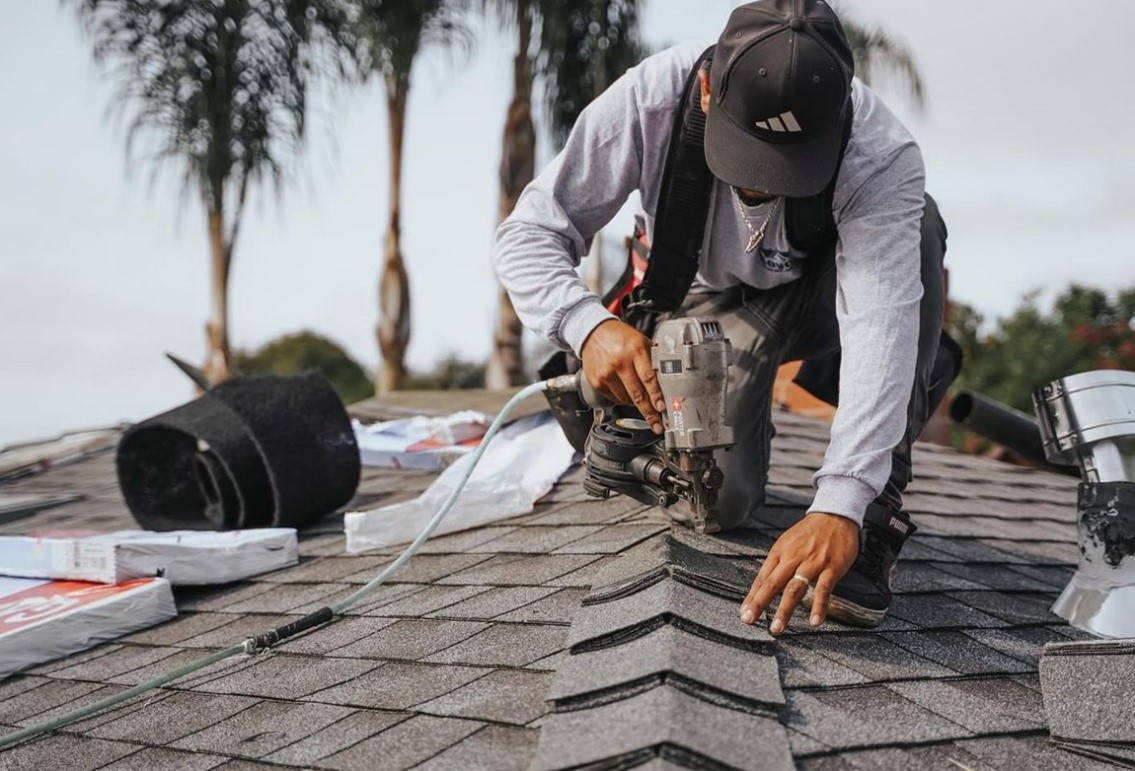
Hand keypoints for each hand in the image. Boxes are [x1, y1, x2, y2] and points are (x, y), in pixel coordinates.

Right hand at [580, 319, 665, 432]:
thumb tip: (667, 380)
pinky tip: (626, 391)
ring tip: (643, 403)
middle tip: (658, 424)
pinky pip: (615, 399)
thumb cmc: (620, 337)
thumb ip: (653, 358)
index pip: (648, 378)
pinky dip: (623, 399)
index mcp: (635, 350)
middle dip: (650, 412)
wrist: (592, 332)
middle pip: (637, 394)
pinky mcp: (597, 381)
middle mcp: (620, 362)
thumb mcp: (640, 340)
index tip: (662, 408)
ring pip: (626, 399)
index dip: (656, 396)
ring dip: (637, 405)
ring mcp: (606, 373)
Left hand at [739, 512, 859, 633]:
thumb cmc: (810, 532)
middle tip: (750, 620)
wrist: (835, 514)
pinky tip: (815, 620)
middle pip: (773, 583)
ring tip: (777, 627)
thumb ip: (777, 564)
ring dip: (784, 609)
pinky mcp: (832, 566)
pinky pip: (824, 588)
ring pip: (795, 588)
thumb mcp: (787, 543)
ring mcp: (812, 562)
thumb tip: (763, 585)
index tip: (744, 613)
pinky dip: (819, 605)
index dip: (752, 597)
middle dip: (760, 604)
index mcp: (780, 552)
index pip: (762, 578)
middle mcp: (793, 557)